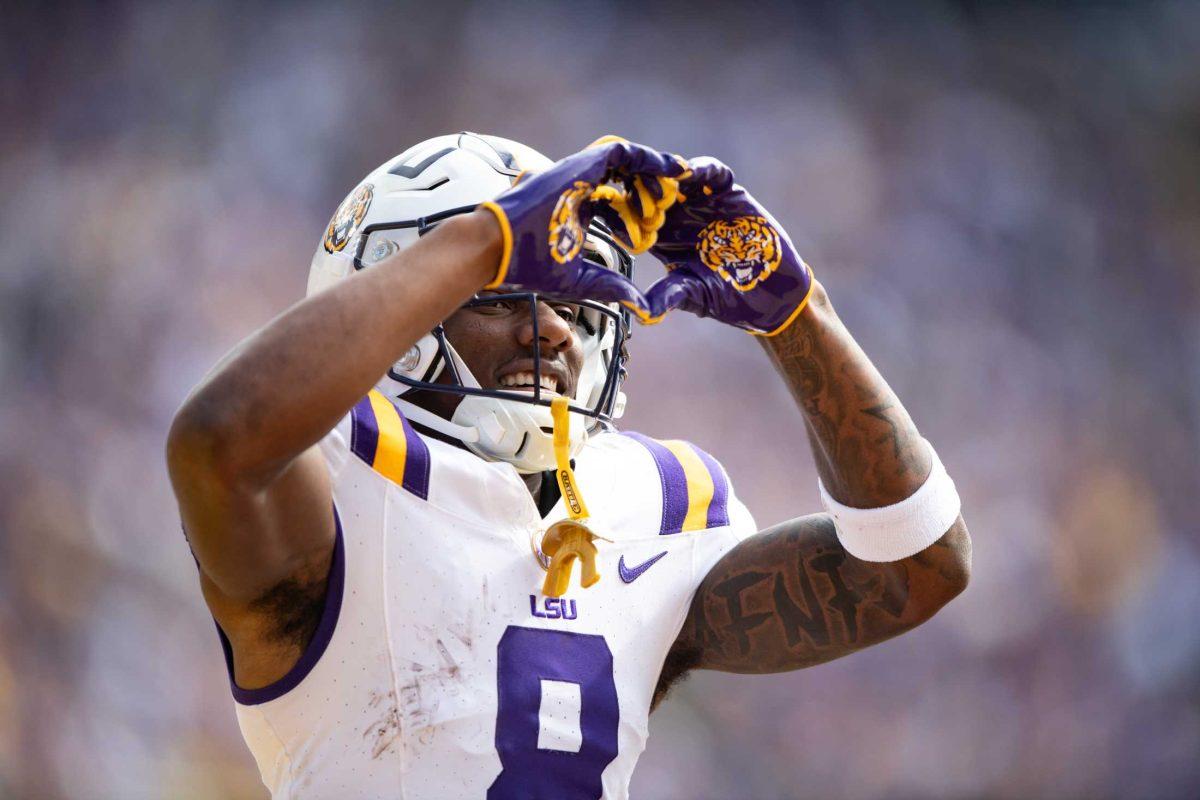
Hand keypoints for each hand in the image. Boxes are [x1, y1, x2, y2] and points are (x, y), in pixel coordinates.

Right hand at [479, 137, 687, 307]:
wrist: (498, 246)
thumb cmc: (530, 265)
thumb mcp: (582, 280)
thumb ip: (612, 285)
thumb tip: (641, 305)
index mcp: (575, 213)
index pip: (612, 207)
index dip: (635, 218)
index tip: (649, 235)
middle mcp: (578, 190)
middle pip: (623, 184)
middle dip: (649, 197)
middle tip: (669, 212)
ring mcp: (579, 175)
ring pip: (627, 165)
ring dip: (653, 177)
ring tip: (675, 191)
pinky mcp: (582, 165)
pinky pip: (623, 153)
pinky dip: (650, 159)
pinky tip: (672, 171)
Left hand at [634, 157, 813, 334]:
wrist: (773, 291)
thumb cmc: (730, 297)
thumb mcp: (696, 296)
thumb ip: (669, 296)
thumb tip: (638, 311)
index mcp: (662, 240)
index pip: (636, 222)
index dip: (627, 217)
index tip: (617, 215)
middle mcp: (678, 217)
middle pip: (652, 193)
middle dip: (643, 189)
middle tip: (634, 188)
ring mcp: (702, 202)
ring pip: (678, 178)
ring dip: (668, 174)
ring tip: (661, 178)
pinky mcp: (727, 192)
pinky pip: (712, 173)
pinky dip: (702, 168)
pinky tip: (690, 172)